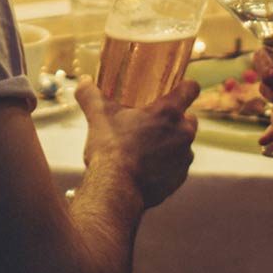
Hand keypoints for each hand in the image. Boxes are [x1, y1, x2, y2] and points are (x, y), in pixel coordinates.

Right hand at [76, 79, 199, 208]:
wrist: (116, 190)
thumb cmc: (111, 149)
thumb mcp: (98, 116)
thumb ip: (91, 95)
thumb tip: (83, 82)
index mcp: (168, 112)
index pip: (190, 89)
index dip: (185, 87)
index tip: (178, 89)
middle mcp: (183, 133)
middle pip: (189, 118)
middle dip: (174, 120)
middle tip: (151, 123)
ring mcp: (184, 158)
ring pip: (182, 144)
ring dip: (169, 144)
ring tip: (144, 149)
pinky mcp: (179, 179)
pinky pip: (176, 167)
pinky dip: (165, 166)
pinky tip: (145, 168)